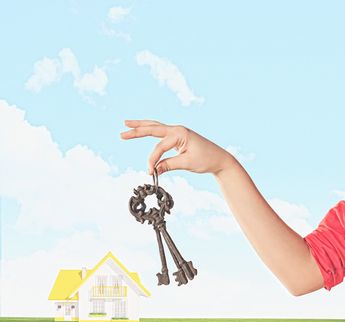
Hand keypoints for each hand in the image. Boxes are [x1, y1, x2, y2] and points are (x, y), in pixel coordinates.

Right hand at [120, 120, 234, 175]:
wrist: (220, 159)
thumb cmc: (206, 159)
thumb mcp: (187, 163)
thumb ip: (168, 165)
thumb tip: (153, 170)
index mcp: (180, 133)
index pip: (160, 146)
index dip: (152, 159)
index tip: (150, 172)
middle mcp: (177, 129)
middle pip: (153, 128)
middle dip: (137, 130)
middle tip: (122, 133)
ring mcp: (178, 132)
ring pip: (155, 127)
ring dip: (141, 126)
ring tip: (126, 124)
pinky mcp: (178, 137)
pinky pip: (160, 133)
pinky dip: (150, 131)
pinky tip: (143, 129)